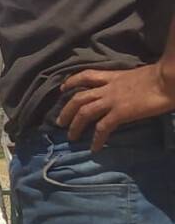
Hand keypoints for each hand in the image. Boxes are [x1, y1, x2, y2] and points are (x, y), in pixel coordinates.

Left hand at [57, 63, 174, 150]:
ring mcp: (112, 100)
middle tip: (59, 122)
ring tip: (71, 137)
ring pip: (84, 112)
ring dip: (75, 126)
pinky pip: (103, 128)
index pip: (86, 76)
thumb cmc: (162, 76)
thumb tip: (131, 90)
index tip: (63, 88)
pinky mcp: (120, 112)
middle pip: (78, 97)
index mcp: (113, 76)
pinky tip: (94, 148)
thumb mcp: (139, 75)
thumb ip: (129, 83)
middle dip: (66, 110)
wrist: (169, 79)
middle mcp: (108, 88)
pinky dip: (97, 139)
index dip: (72, 81)